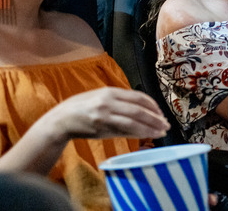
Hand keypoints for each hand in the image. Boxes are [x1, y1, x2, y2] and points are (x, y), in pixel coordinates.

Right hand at [42, 87, 169, 142]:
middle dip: (155, 118)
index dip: (152, 105)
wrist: (61, 120)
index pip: (138, 97)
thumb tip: (140, 109)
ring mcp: (105, 116)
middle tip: (166, 124)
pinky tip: (147, 136)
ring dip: (150, 128)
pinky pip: (124, 131)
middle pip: (139, 110)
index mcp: (110, 91)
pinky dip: (138, 133)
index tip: (160, 112)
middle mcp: (109, 102)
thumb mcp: (99, 97)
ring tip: (161, 132)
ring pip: (134, 122)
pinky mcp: (102, 128)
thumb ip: (118, 100)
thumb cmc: (81, 108)